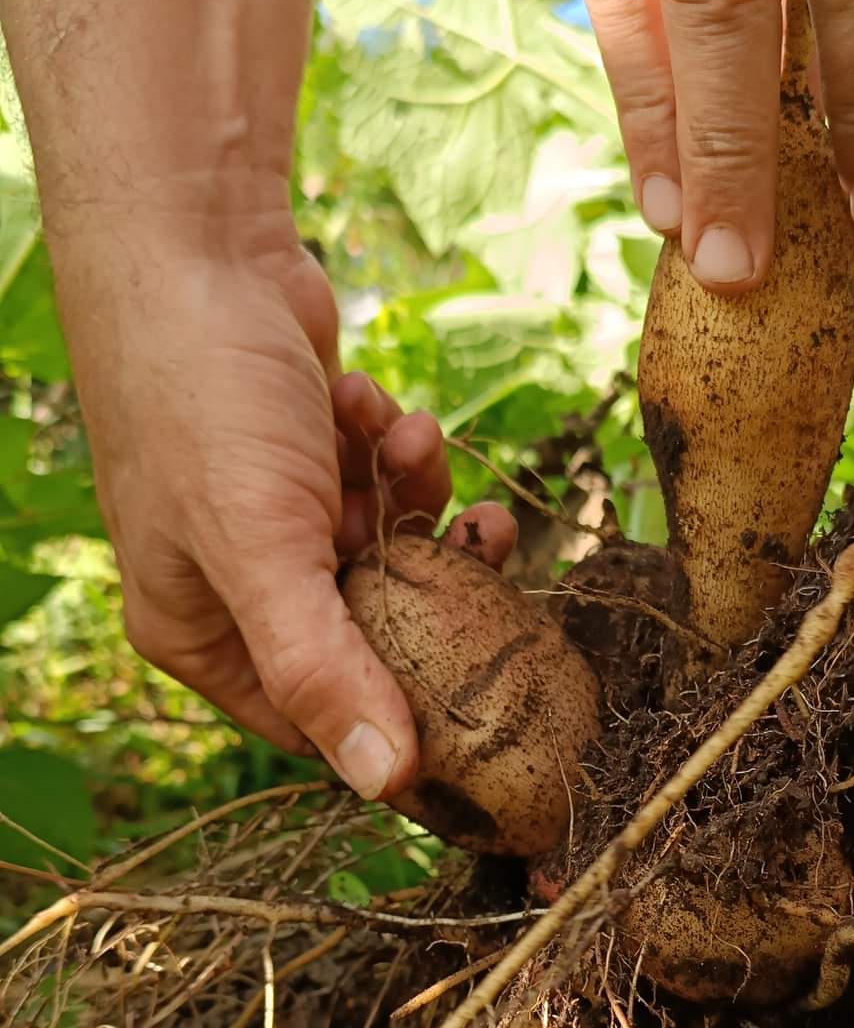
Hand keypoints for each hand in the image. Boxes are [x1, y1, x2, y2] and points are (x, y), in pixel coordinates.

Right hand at [51, 221, 515, 798]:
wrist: (194, 245)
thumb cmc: (202, 399)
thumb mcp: (264, 548)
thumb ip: (323, 668)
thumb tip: (386, 783)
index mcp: (201, 634)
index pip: (318, 721)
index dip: (400, 718)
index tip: (485, 705)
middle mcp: (237, 587)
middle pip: (370, 638)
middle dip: (428, 590)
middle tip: (480, 550)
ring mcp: (277, 519)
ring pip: (391, 555)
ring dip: (415, 500)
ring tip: (406, 443)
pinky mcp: (315, 459)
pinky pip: (385, 485)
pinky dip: (395, 448)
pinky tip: (374, 404)